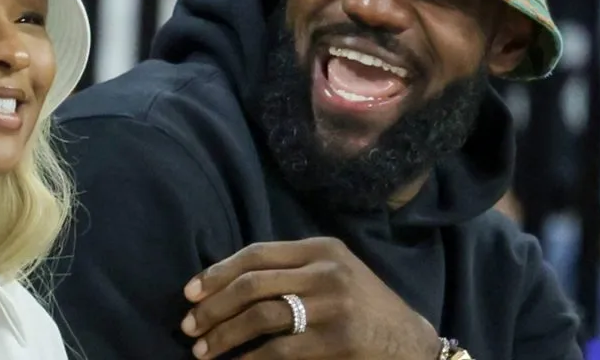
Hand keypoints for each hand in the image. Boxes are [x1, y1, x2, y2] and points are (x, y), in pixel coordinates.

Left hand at [179, 237, 440, 358]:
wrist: (411, 343)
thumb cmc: (361, 307)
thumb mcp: (333, 274)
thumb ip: (290, 270)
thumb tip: (222, 283)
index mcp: (321, 248)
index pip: (255, 254)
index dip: (217, 273)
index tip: (190, 292)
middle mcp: (326, 271)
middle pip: (252, 284)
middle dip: (212, 307)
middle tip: (188, 325)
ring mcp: (333, 306)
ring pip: (260, 316)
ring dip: (223, 335)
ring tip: (201, 350)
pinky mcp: (336, 342)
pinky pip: (278, 351)